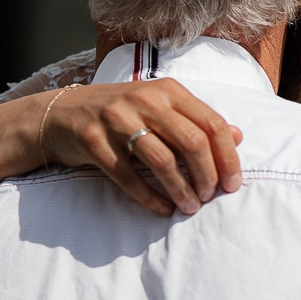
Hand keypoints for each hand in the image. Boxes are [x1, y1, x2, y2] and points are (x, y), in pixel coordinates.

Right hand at [39, 78, 243, 217]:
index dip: (228, 158)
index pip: (212, 124)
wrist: (61, 114)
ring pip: (162, 160)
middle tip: (210, 198)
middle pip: (192, 142)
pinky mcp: (93, 140)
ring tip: (190, 207)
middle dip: (207, 176)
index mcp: (168, 90)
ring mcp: (116, 118)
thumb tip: (239, 136)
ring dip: (181, 190)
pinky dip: (150, 197)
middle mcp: (145, 99)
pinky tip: (162, 209)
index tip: (232, 185)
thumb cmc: (121, 114)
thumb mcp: (161, 108)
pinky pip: (128, 176)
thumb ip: (197, 120)